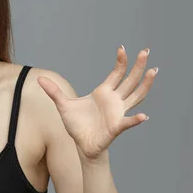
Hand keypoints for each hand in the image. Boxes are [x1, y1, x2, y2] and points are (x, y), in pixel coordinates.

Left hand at [37, 46, 156, 160]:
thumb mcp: (62, 105)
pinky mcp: (116, 127)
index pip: (116, 74)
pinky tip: (143, 116)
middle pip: (130, 80)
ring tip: (154, 71)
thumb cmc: (76, 124)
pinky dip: (135, 120)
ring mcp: (117, 113)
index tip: (122, 48)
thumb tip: (39, 79)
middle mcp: (114, 100)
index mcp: (103, 92)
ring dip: (145, 85)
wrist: (81, 144)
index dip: (121, 61)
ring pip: (136, 96)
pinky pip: (127, 122)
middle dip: (138, 66)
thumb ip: (53, 91)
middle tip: (146, 51)